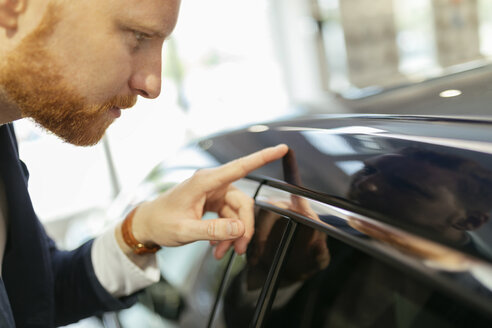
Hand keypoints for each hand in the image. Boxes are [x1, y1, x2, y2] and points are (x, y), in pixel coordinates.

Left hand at [130, 144, 288, 258]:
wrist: (147, 224)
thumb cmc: (161, 222)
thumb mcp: (185, 230)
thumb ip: (213, 230)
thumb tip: (239, 230)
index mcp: (205, 181)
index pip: (240, 167)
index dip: (263, 157)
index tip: (282, 148)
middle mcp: (211, 184)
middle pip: (243, 203)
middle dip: (243, 228)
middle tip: (239, 250)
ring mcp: (213, 193)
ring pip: (237, 214)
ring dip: (233, 235)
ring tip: (222, 252)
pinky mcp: (212, 202)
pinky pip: (229, 217)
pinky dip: (226, 233)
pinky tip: (217, 245)